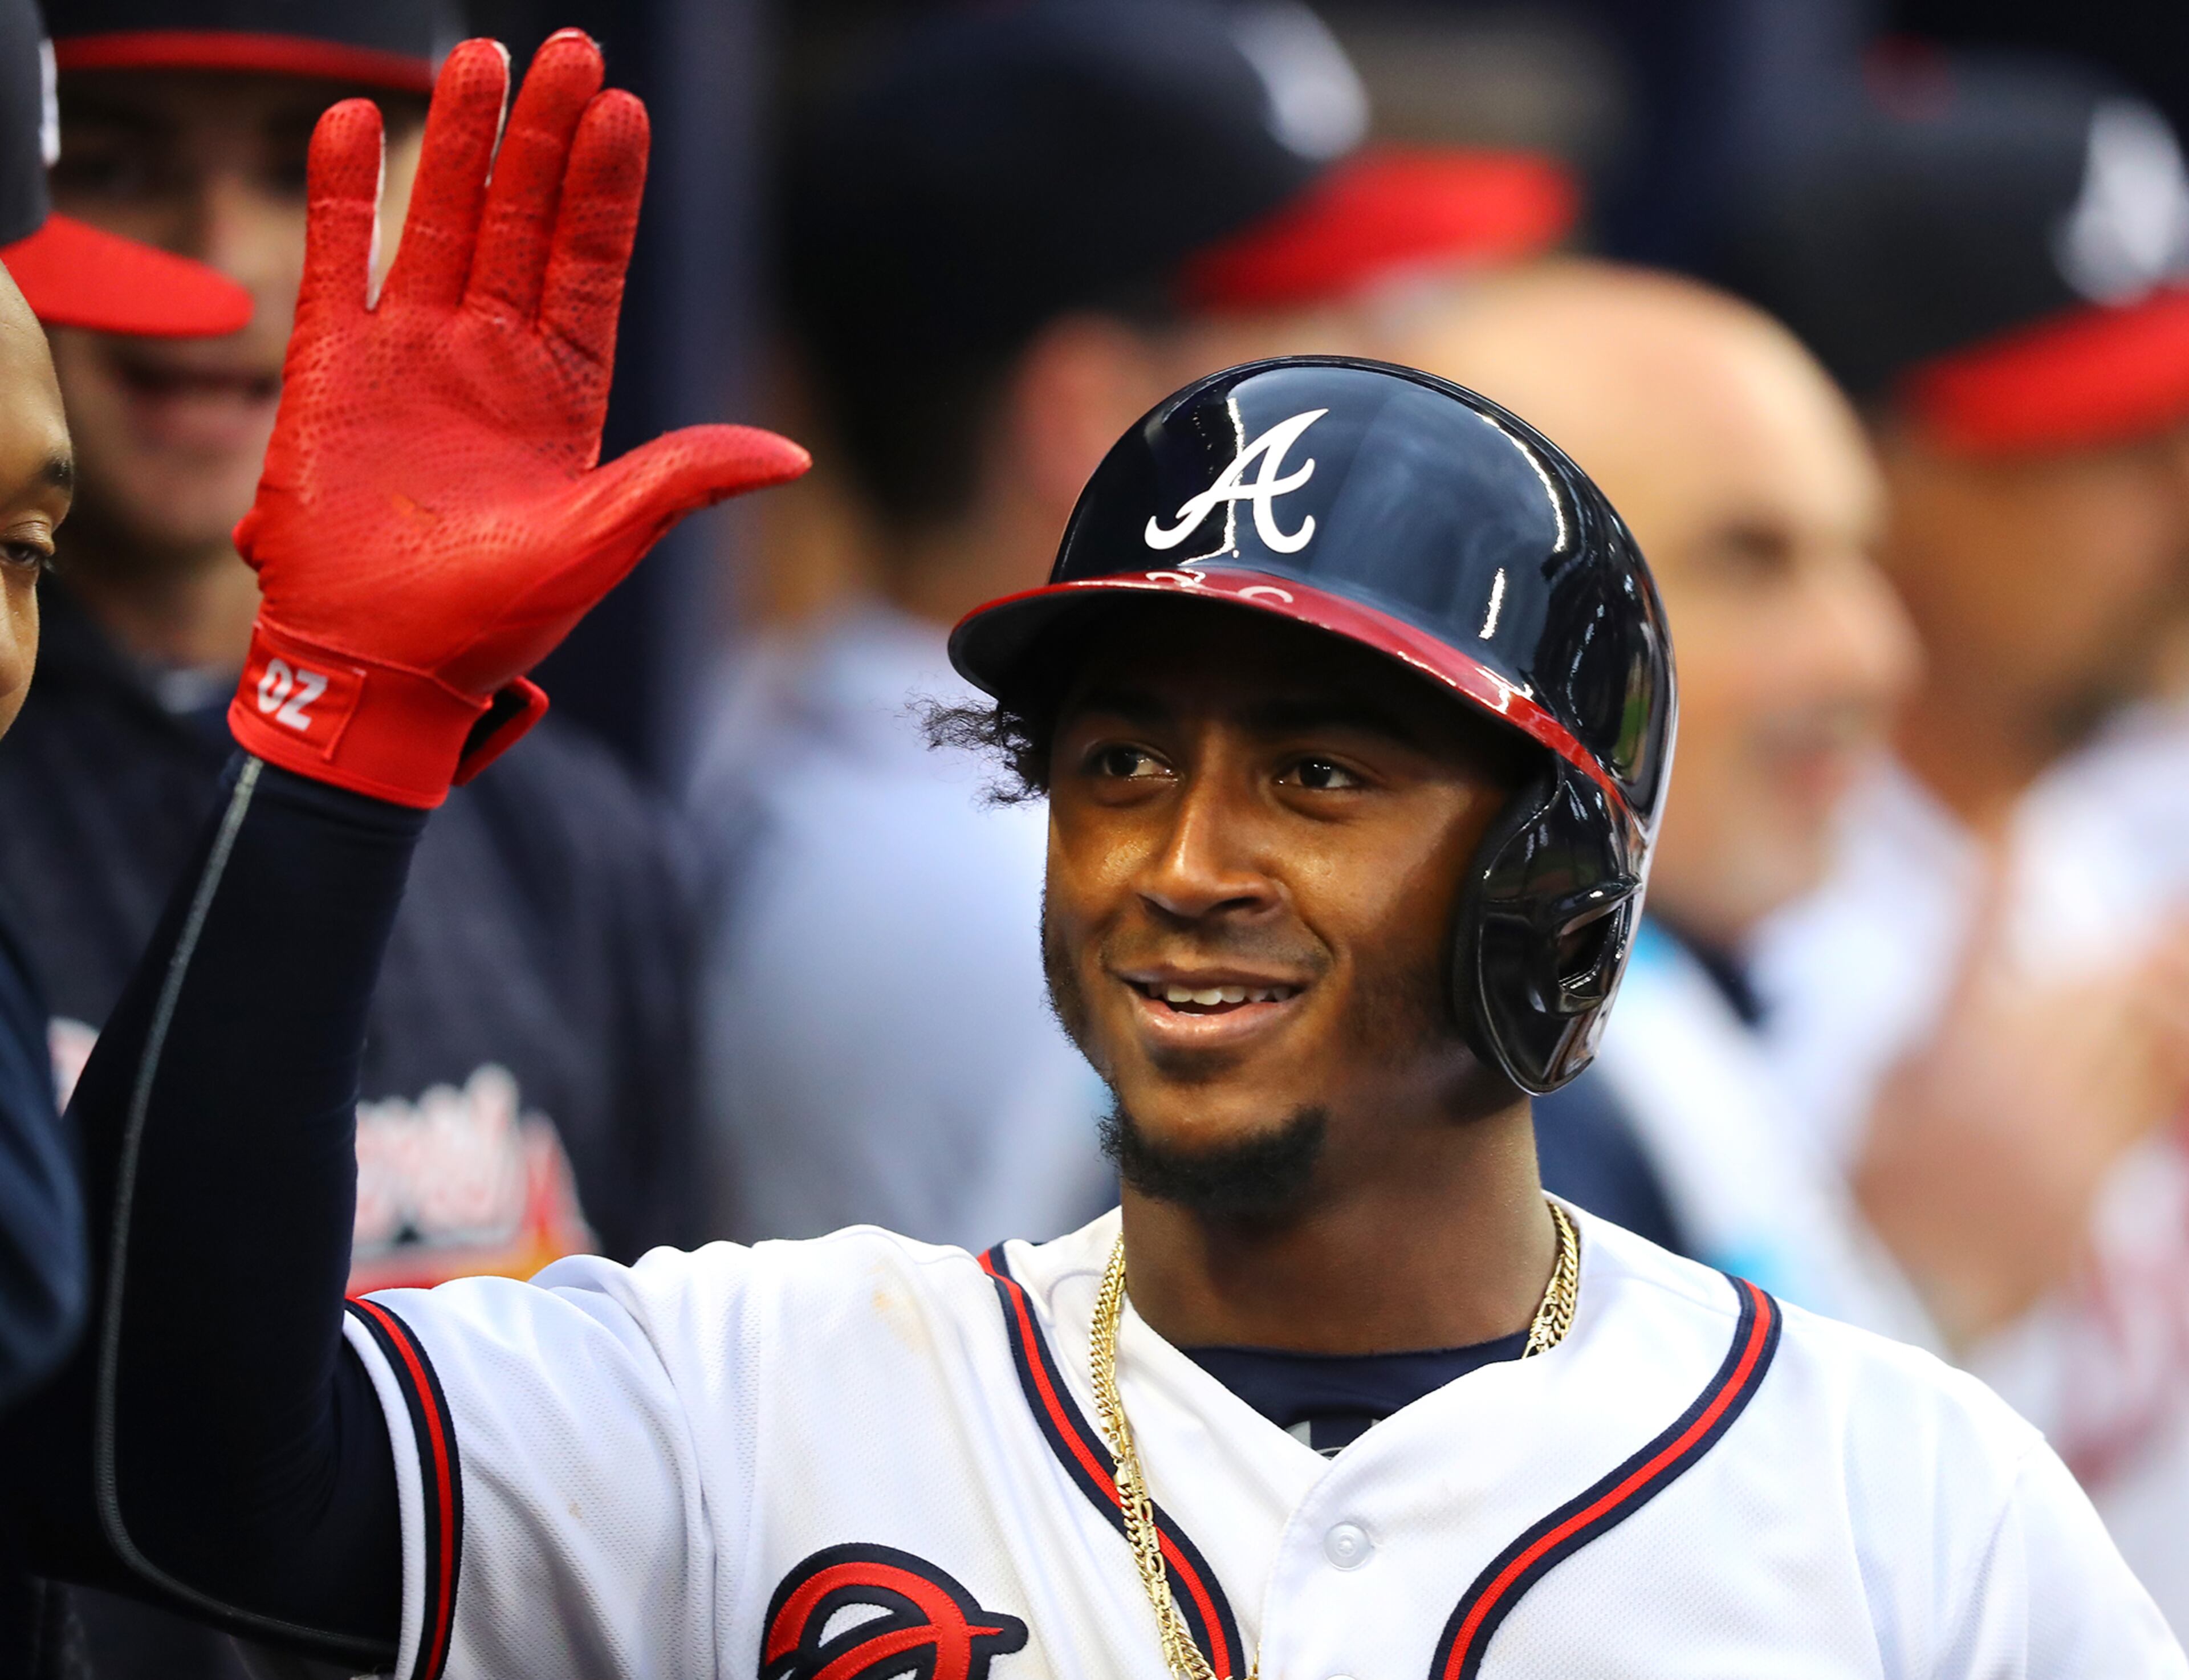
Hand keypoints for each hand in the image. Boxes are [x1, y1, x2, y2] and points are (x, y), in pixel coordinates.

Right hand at [227, 31, 808, 805]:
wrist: (380, 667)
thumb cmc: (493, 620)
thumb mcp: (601, 545)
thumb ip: (681, 481)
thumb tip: (791, 454)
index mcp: (562, 393)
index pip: (590, 265)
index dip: (605, 190)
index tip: (623, 109)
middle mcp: (490, 358)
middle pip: (522, 222)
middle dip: (545, 139)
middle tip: (568, 49)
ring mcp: (410, 355)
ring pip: (440, 222)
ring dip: (459, 144)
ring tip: (481, 58)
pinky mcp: (330, 370)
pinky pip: (338, 263)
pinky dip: (344, 195)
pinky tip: (357, 118)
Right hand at [1857, 872, 2188, 1345]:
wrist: (1905, 1292)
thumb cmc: (1876, 1185)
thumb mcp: (1888, 1086)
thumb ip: (1943, 1028)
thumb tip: (1993, 981)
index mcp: (1945, 1058)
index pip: (1978, 941)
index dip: (1998, 878)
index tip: (2012, 831)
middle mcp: (2014, 1088)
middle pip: (2090, 985)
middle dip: (2122, 945)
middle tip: (2151, 912)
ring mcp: (2066, 1135)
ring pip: (2133, 1040)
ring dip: (2151, 994)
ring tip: (2159, 955)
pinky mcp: (2100, 1177)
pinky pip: (2149, 1102)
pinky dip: (2157, 1061)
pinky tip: (2155, 1039)